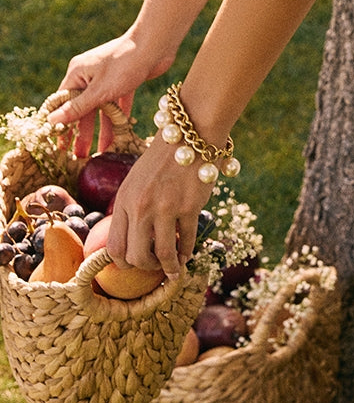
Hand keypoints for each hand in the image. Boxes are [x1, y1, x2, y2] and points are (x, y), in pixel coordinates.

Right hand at [51, 31, 174, 155]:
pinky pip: (118, 103)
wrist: (157, 43)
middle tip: (79, 156)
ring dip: (102, 129)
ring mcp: (107, 77)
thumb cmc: (125, 63)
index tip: (60, 146)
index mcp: (77, 73)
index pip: (63, 103)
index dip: (62, 124)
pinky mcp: (125, 80)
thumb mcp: (100, 90)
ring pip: (102, 108)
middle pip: (83, 108)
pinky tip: (119, 136)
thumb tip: (52, 120)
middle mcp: (90, 75)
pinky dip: (119, 118)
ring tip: (99, 152)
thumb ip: (78, 107)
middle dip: (82, 132)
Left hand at [106, 132, 213, 278]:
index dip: (123, 263)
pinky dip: (187, 252)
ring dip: (169, 266)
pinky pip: (186, 240)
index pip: (114, 247)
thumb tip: (133, 240)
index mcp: (122, 200)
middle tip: (156, 266)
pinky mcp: (189, 207)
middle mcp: (140, 207)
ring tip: (174, 267)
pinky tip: (187, 253)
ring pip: (163, 254)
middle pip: (136, 257)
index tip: (134, 263)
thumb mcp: (135, 181)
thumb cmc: (162, 159)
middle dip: (147, 267)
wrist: (188, 134)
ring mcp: (165, 208)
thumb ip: (130, 208)